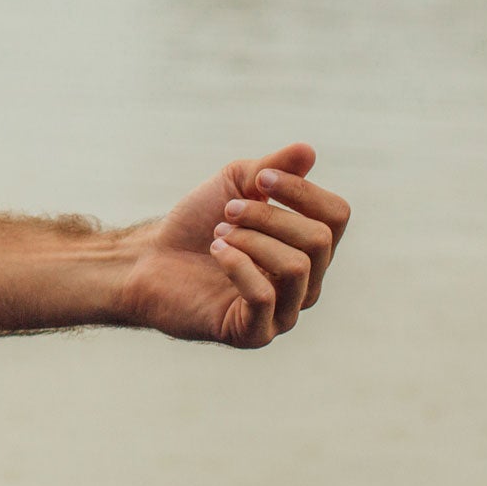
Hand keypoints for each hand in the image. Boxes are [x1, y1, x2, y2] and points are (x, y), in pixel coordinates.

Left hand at [113, 143, 351, 347]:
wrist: (150, 260)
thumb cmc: (197, 223)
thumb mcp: (234, 184)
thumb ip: (272, 168)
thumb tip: (307, 151)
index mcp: (309, 248)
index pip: (337, 216)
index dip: (301, 190)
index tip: (259, 178)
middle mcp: (307, 282)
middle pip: (318, 239)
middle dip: (267, 216)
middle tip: (228, 212)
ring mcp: (284, 312)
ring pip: (296, 267)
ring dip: (250, 240)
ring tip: (218, 235)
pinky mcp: (254, 333)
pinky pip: (264, 297)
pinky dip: (237, 265)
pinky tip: (216, 253)